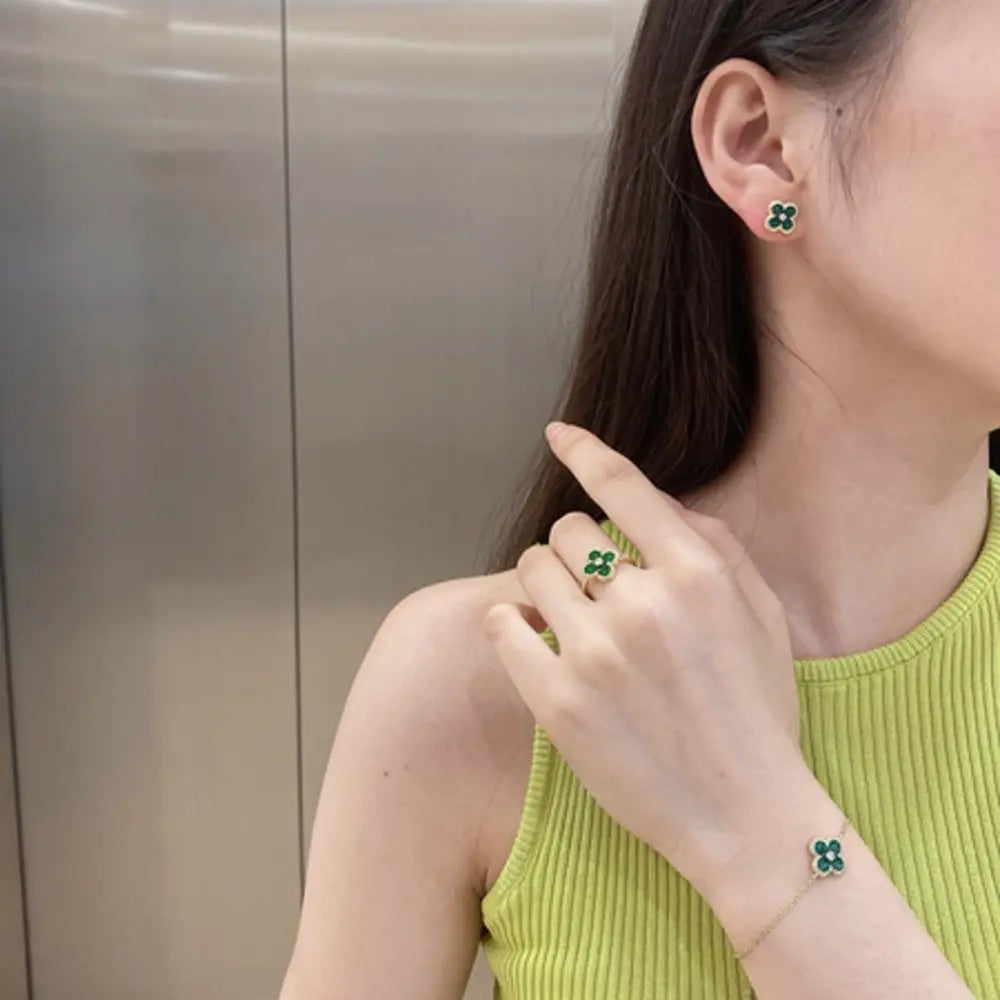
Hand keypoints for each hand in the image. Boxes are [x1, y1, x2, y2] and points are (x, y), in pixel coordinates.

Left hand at [482, 421, 805, 896]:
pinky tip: (533, 636)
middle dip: (577, 551)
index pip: (624, 488)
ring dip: (545, 583)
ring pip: (532, 569)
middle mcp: (642, 603)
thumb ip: (715, 547)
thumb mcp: (761, 616)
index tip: (559, 435)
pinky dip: (511, 621)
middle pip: (568, 531)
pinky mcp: (556, 699)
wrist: (743, 815)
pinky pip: (503, 624)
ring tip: (568, 616)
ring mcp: (594, 652)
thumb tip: (660, 504)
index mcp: (696, 574)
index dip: (585, 451)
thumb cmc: (758, 712)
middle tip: (593, 589)